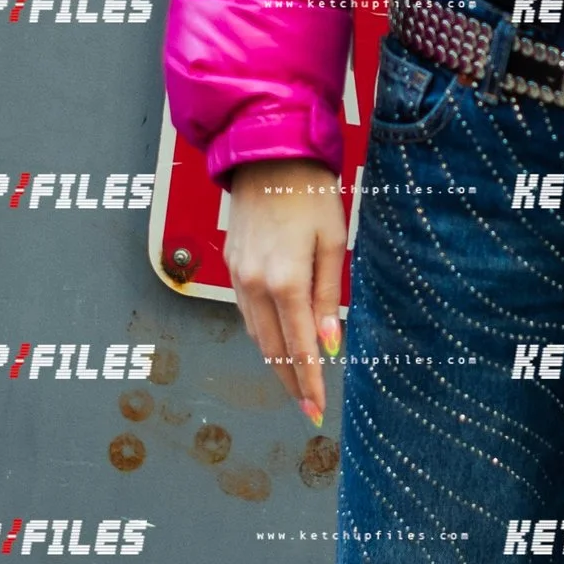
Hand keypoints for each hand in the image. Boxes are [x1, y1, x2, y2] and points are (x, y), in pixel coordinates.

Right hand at [221, 159, 348, 426]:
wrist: (266, 155)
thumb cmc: (309, 193)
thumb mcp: (332, 242)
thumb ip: (328, 296)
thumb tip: (329, 343)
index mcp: (285, 280)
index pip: (298, 347)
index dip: (308, 381)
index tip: (316, 408)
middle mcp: (256, 284)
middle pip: (272, 349)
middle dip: (290, 381)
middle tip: (307, 407)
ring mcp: (238, 276)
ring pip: (255, 334)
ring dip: (274, 361)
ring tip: (294, 383)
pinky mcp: (231, 266)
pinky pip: (246, 312)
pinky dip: (261, 334)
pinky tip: (275, 343)